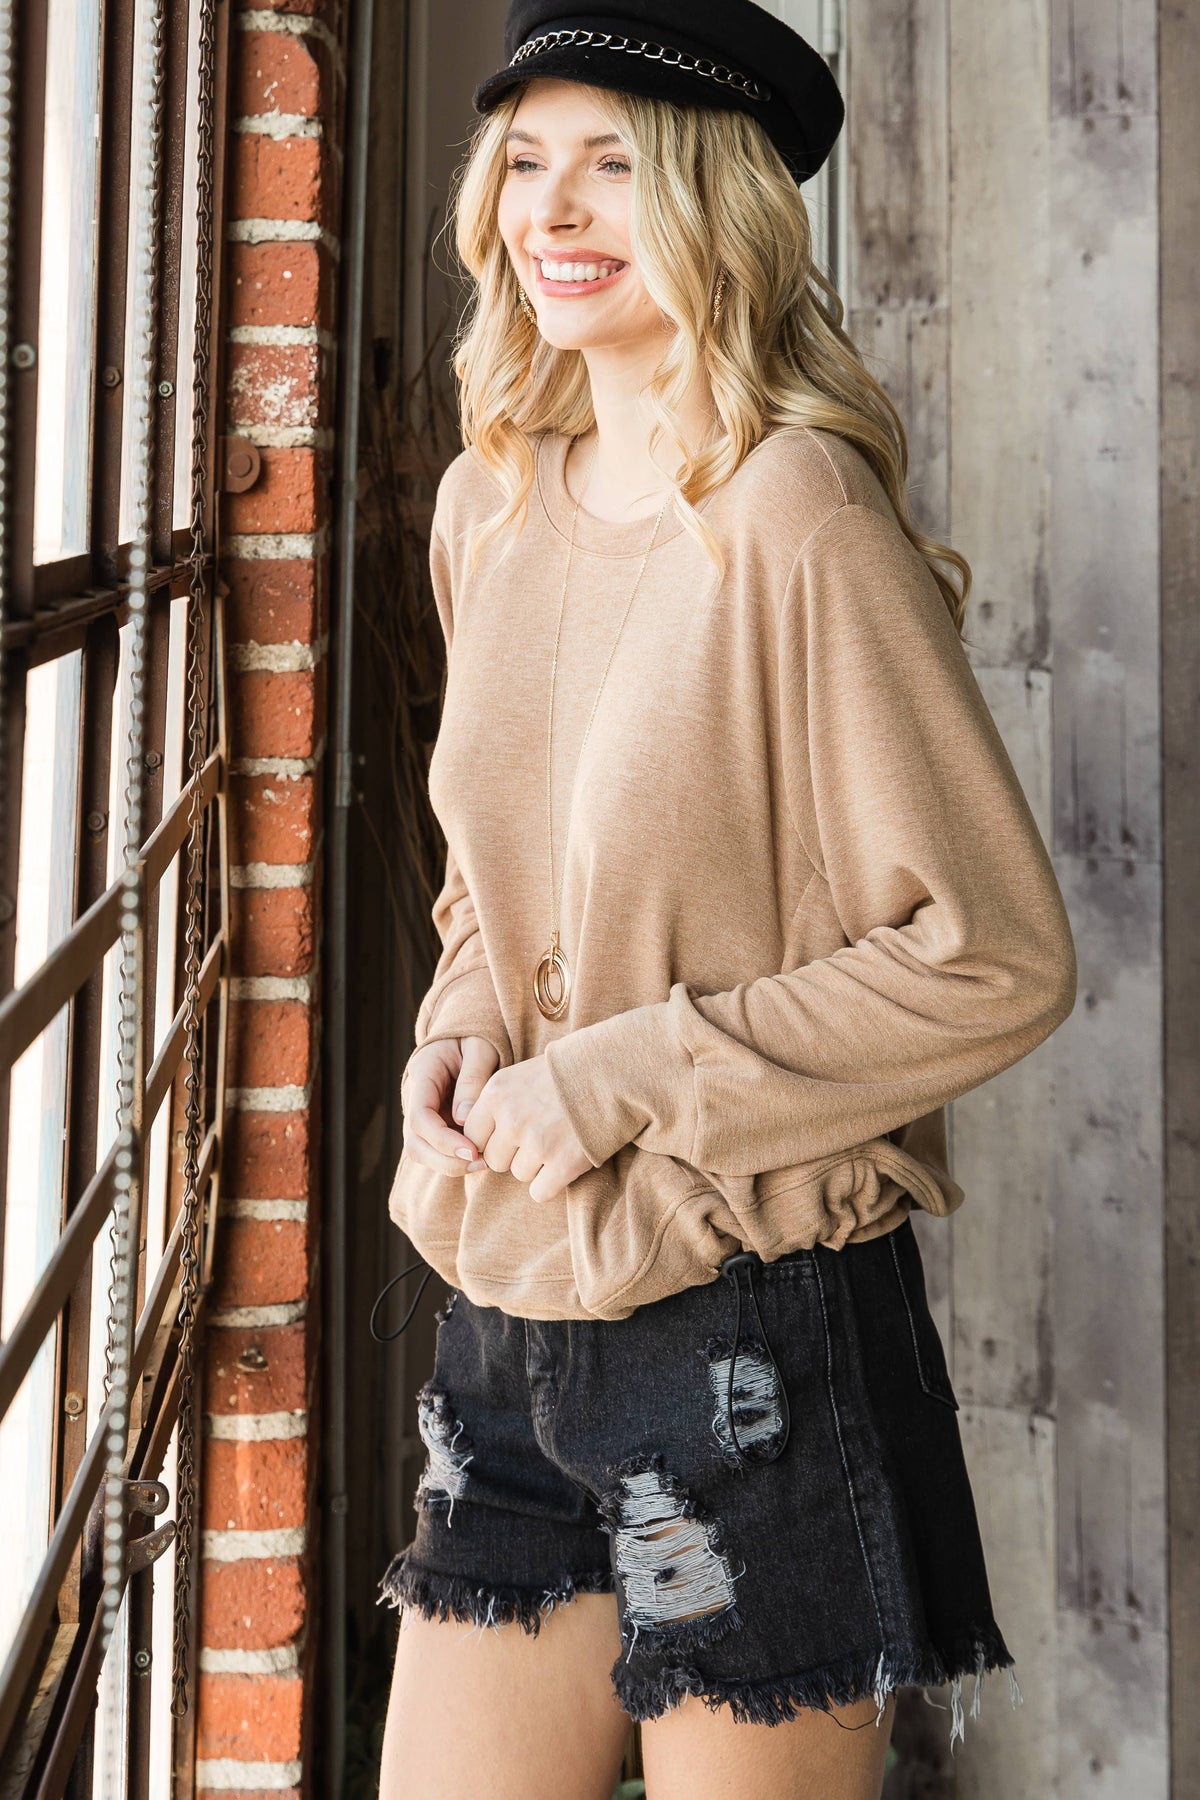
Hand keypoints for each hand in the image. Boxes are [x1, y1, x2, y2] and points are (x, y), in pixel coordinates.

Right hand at [400, 1036, 500, 1176]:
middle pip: (415, 1142)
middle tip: (481, 1163)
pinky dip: (454, 1159)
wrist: (468, 1036)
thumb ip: (473, 1079)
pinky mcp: (432, 1124)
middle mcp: (414, 1097)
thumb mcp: (481, 1049)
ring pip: (421, 1152)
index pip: (420, 1117)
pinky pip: (435, 1150)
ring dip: (449, 1164)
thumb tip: (463, 1118)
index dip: (443, 1140)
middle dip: (445, 1160)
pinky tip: (480, 1158)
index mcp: (422, 1074)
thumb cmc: (477, 1038)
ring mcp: (420, 1113)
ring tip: (484, 1162)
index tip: (472, 1151)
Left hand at [462, 1054, 592, 1201]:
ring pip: (518, 1175)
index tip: (510, 1134)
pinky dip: (551, 1183)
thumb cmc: (566, 1073)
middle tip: (538, 1138)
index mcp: (497, 1093)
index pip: (473, 1136)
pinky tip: (564, 1162)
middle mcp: (511, 1118)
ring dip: (536, 1166)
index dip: (492, 1138)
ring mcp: (537, 1142)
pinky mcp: (563, 1163)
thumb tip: (473, 1141)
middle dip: (513, 1154)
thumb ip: (497, 1104)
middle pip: (494, 1160)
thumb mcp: (521, 1075)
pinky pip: (539, 1192)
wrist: (613, 1073)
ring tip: (558, 1142)